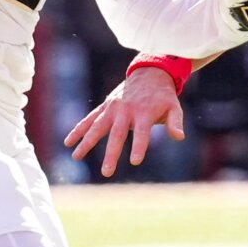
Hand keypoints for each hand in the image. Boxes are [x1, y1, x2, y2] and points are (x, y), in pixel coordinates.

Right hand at [63, 67, 184, 176]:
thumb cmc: (163, 96)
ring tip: (76, 157)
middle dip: (111, 154)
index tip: (135, 161)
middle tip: (106, 173)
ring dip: (86, 142)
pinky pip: (89, 119)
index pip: (141, 133)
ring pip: (97, 127)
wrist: (149, 73)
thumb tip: (179, 137)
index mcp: (143, 113)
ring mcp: (112, 109)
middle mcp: (125, 111)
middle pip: (116, 135)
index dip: (139, 146)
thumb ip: (175, 122)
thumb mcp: (174, 107)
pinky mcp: (105, 107)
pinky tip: (68, 142)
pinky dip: (79, 129)